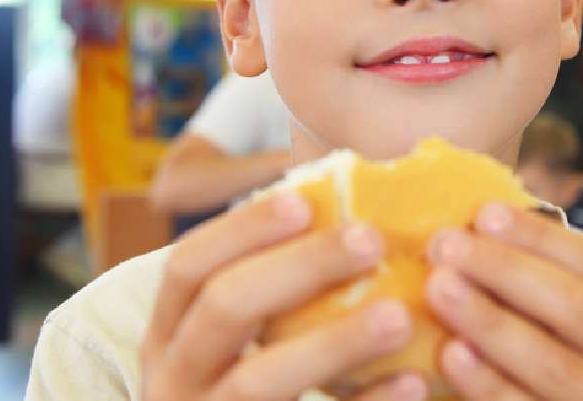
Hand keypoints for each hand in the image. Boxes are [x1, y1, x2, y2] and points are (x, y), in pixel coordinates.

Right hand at [140, 192, 424, 400]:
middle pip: (225, 308)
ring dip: (334, 344)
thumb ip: (269, 288)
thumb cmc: (246, 394)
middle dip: (301, 267)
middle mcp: (175, 378)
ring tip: (400, 316)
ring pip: (259, 382)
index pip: (188, 265)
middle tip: (373, 240)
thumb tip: (344, 205)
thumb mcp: (231, 345)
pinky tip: (413, 383)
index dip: (243, 228)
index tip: (305, 201)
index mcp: (169, 333)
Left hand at [425, 204, 582, 400]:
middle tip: (446, 245)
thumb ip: (555, 294)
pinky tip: (451, 355)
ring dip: (491, 322)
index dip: (539, 238)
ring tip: (439, 288)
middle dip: (507, 271)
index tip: (483, 213)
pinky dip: (490, 384)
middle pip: (578, 309)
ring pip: (556, 365)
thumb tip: (482, 231)